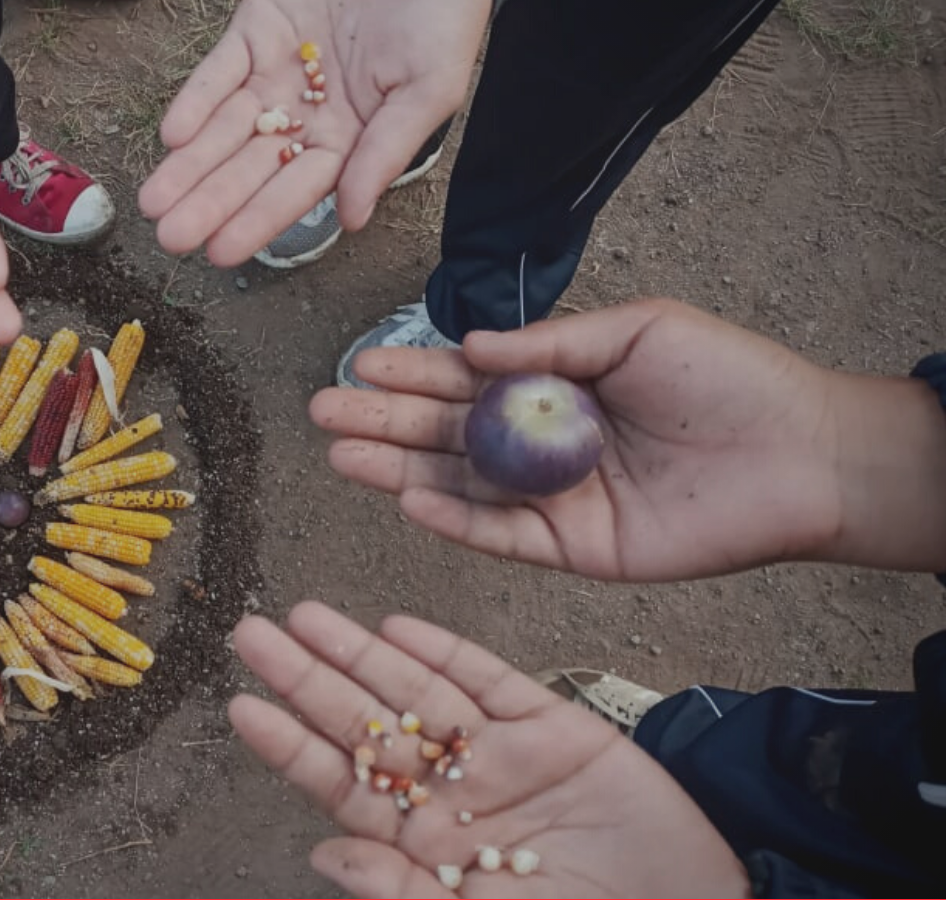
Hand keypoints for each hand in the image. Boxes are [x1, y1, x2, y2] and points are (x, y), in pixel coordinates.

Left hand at [139, 0, 486, 265]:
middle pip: (250, 167)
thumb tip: (353, 219)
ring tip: (154, 200)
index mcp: (351, 137)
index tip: (221, 252)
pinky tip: (173, 134)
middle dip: (209, 202)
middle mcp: (307, 112)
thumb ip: (387, 153)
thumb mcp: (430, 88)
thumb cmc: (442, 16)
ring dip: (190, 164)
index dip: (258, 221)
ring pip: (226, 127)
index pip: (296, 190)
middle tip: (171, 238)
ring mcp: (279, 71)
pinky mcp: (258, 29)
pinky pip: (220, 70)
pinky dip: (197, 100)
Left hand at [230, 601, 747, 896]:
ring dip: (360, 651)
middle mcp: (453, 791)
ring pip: (416, 690)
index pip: (340, 782)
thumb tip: (321, 855)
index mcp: (424, 844)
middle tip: (249, 633)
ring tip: (305, 615)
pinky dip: (446, 651)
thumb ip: (400, 893)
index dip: (289, 743)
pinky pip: (491, 682)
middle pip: (364, 722)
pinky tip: (398, 625)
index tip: (239, 703)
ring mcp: (501, 756)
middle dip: (306, 678)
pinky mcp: (556, 729)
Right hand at [310, 298, 855, 581]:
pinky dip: (453, 519)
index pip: (465, 380)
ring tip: (340, 454)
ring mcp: (553, 499)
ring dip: (396, 470)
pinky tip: (406, 497)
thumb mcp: (635, 332)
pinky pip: (499, 536)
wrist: (803, 456)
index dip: (410, 373)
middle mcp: (542, 444)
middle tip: (320, 410)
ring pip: (458, 485)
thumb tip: (468, 343)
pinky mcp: (573, 548)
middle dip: (382, 421)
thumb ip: (550, 342)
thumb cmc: (729, 380)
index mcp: (555, 386)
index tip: (359, 364)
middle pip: (444, 434)